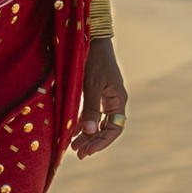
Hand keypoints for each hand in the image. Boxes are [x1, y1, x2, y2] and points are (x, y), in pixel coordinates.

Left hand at [71, 39, 127, 159]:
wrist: (91, 38)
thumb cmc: (93, 60)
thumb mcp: (91, 84)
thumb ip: (90, 108)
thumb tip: (89, 132)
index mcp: (118, 99)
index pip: (115, 128)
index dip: (102, 142)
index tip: (88, 151)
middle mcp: (113, 101)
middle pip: (107, 128)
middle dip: (93, 142)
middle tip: (79, 154)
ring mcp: (104, 97)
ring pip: (98, 123)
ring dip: (88, 135)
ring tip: (74, 148)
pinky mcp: (94, 93)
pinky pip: (91, 114)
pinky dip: (83, 124)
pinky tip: (73, 132)